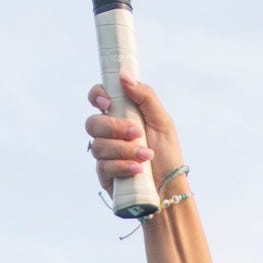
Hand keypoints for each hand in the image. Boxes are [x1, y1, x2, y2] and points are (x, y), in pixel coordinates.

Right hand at [86, 76, 183, 198]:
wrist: (169, 187)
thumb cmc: (167, 153)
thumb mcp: (162, 120)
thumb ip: (145, 96)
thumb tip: (123, 76)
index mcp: (121, 115)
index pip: (98, 98)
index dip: (97, 96)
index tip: (108, 102)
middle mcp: (109, 133)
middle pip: (93, 123)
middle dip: (114, 127)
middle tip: (137, 133)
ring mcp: (105, 154)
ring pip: (98, 146)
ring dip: (124, 149)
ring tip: (146, 155)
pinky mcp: (104, 175)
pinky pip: (103, 166)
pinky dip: (122, 166)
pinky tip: (138, 169)